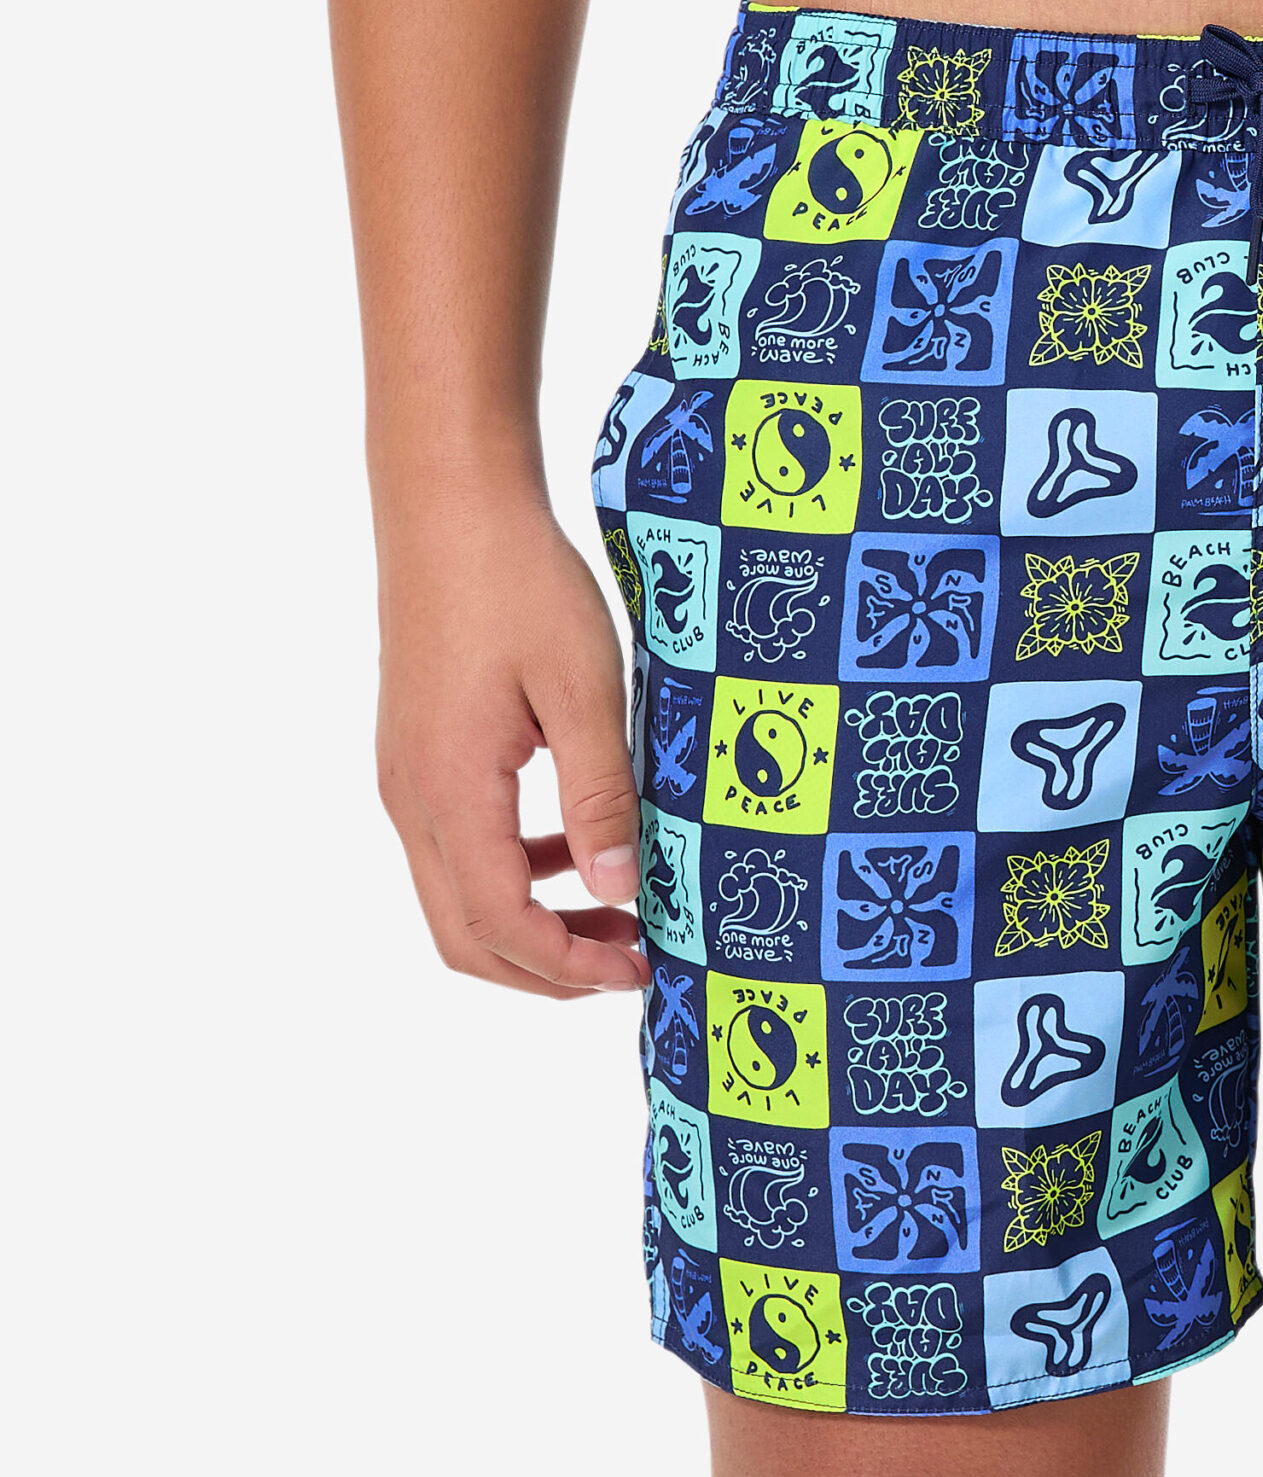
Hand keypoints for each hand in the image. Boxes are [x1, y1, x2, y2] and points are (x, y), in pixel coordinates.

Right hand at [374, 496, 649, 996]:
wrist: (450, 506)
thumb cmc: (520, 584)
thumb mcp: (585, 689)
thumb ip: (601, 796)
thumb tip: (620, 891)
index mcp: (451, 791)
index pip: (499, 924)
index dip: (568, 966)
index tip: (641, 970)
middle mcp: (412, 797)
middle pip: (464, 935)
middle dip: (547, 967)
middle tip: (632, 963)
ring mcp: (406, 776)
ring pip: (457, 894)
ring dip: (532, 921)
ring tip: (619, 913)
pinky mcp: (417, 753)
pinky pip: (458, 844)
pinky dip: (516, 870)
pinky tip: (577, 848)